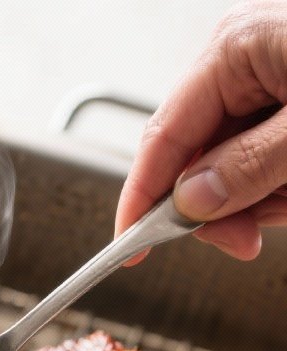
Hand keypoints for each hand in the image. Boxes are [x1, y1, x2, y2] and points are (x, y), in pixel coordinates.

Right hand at [116, 1, 286, 260]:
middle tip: (247, 242)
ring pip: (231, 167)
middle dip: (220, 207)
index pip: (163, 137)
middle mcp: (241, 61)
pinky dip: (278, 185)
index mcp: (235, 49)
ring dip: (259, 199)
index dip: (141, 201)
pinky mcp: (285, 100)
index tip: (129, 251)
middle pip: (195, 158)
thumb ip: (250, 165)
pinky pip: (261, 159)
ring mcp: (265, 79)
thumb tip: (192, 203)